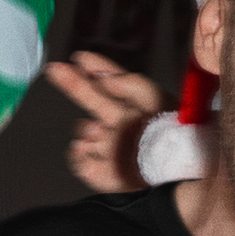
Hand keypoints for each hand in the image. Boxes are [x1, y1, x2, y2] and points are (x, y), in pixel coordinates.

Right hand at [44, 51, 163, 194]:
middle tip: (54, 69)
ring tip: (98, 130)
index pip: (109, 81)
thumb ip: (134, 84)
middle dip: (70, 82)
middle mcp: (118, 123)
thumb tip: (104, 78)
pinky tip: (84, 147)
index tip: (80, 58)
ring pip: (83, 132)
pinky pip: (80, 161)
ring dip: (86, 129)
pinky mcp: (102, 172)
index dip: (94, 67)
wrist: (180, 177)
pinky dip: (78, 154)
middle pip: (88, 98)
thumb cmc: (177, 140)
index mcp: (134, 105)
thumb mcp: (161, 104)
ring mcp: (109, 147)